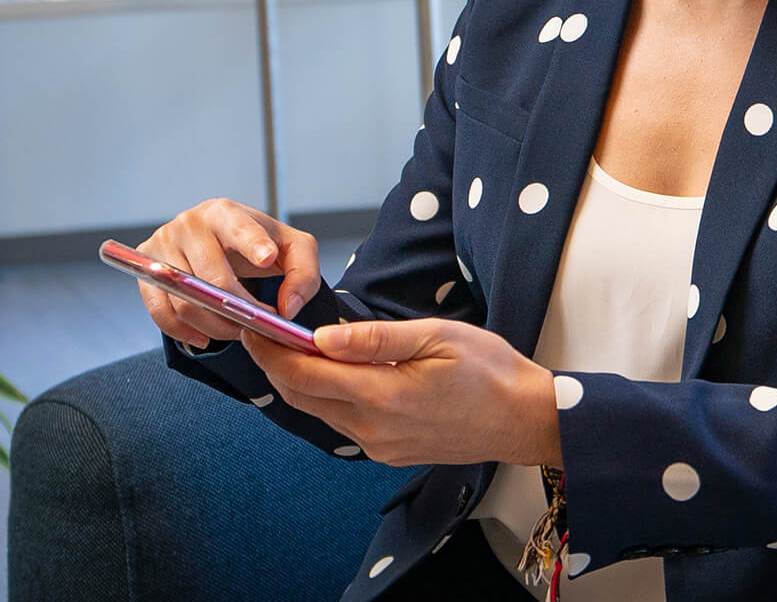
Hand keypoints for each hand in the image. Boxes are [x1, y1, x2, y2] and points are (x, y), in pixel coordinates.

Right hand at [137, 197, 319, 350]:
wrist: (220, 242)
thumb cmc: (258, 245)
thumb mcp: (291, 250)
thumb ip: (303, 274)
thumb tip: (286, 308)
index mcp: (227, 212)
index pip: (240, 228)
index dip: (254, 244)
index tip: (268, 259)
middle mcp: (190, 223)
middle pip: (213, 277)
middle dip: (238, 309)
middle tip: (255, 326)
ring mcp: (163, 243)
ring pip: (186, 299)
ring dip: (214, 325)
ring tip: (234, 331)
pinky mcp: (146, 266)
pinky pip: (159, 310)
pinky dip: (182, 331)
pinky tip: (204, 337)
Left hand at [240, 318, 561, 467]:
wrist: (523, 419)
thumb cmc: (489, 369)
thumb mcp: (438, 337)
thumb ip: (377, 339)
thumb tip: (322, 336)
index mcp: (383, 395)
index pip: (307, 373)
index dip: (273, 350)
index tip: (253, 325)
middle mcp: (372, 428)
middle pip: (303, 396)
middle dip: (275, 364)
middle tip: (256, 330)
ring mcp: (379, 445)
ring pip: (319, 411)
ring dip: (298, 380)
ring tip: (284, 346)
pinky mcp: (387, 451)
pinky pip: (342, 422)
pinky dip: (325, 396)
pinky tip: (329, 372)